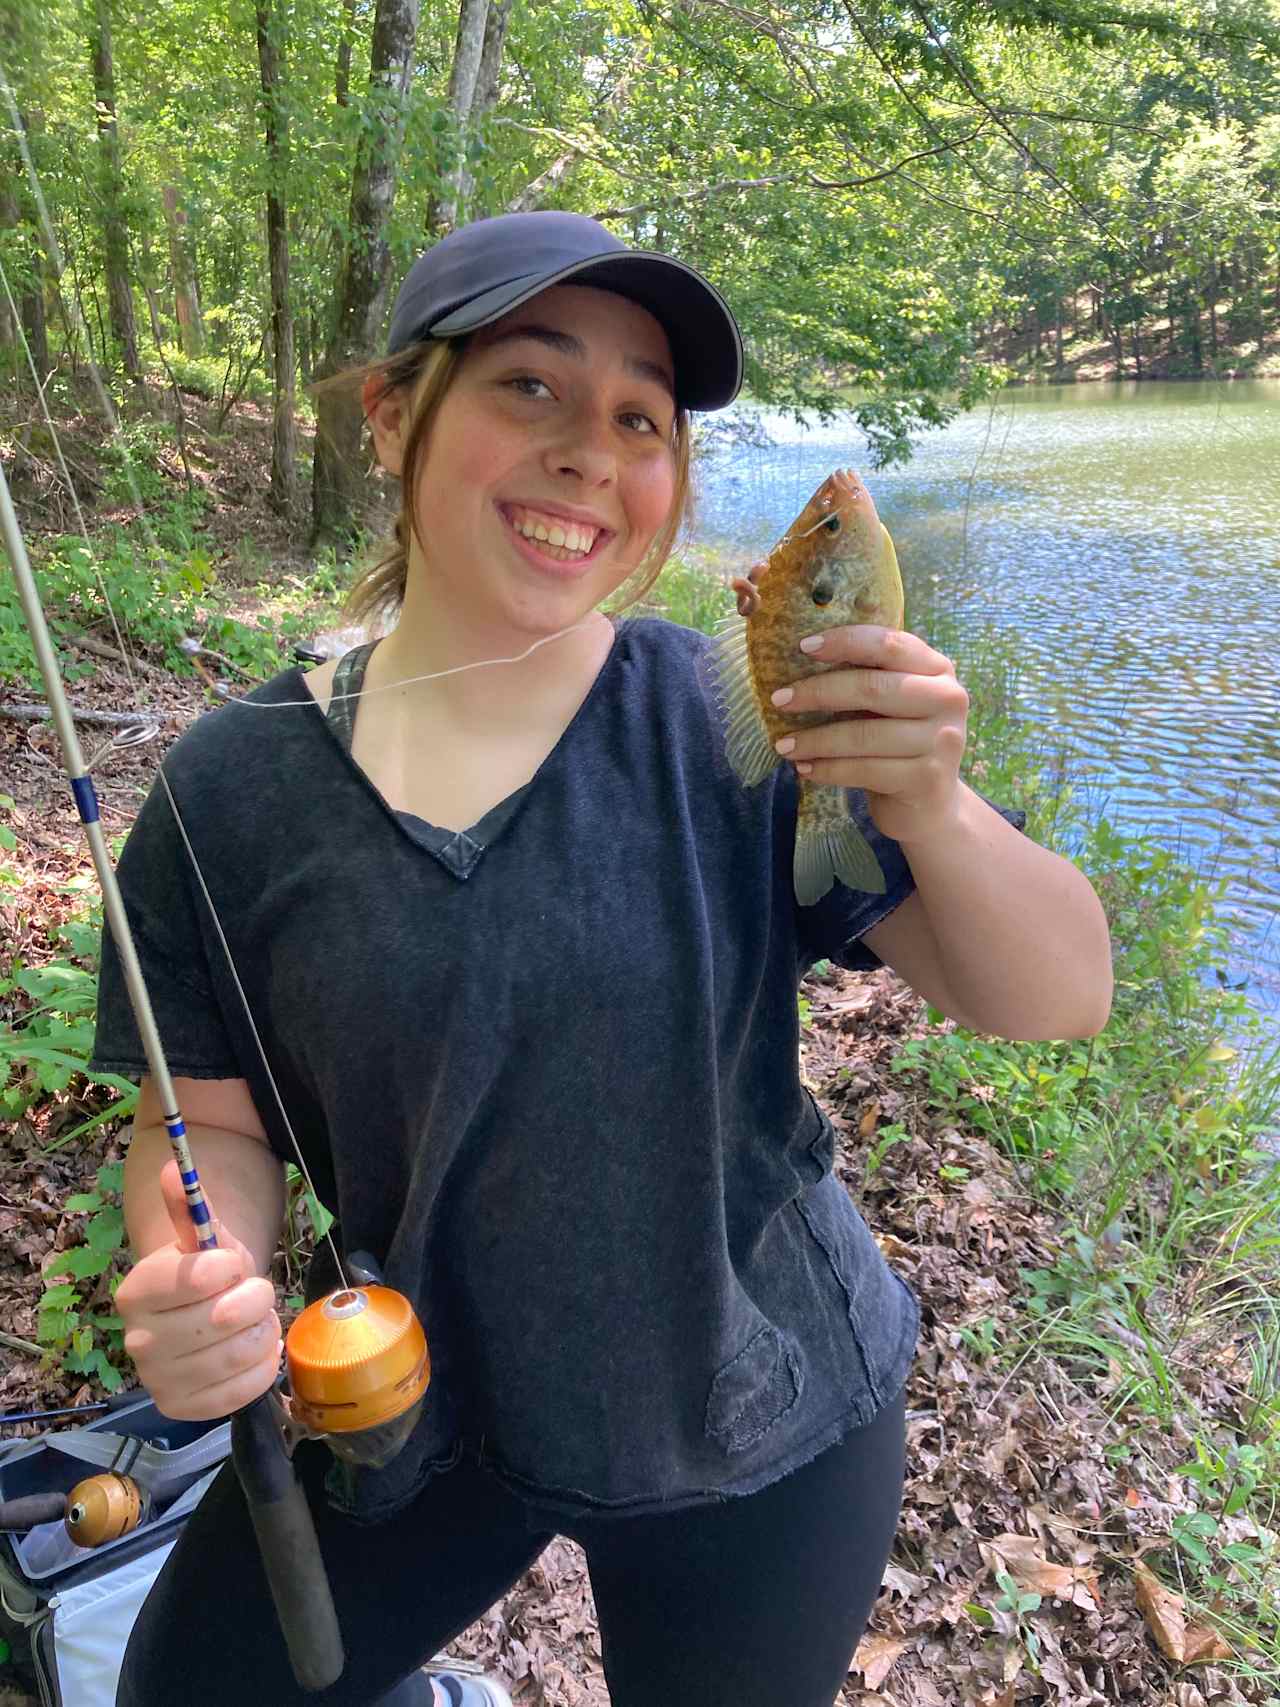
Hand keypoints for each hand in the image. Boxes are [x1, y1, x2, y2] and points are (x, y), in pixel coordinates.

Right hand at [115, 1159, 281, 1420]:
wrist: (200, 1315)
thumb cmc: (206, 1272)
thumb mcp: (203, 1236)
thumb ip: (188, 1203)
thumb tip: (173, 1169)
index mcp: (136, 1292)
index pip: (195, 1277)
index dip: (229, 1266)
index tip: (232, 1264)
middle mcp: (138, 1340)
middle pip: (224, 1318)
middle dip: (255, 1298)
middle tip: (253, 1293)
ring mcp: (159, 1380)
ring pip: (239, 1352)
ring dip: (263, 1330)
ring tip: (254, 1320)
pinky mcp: (185, 1409)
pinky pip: (246, 1389)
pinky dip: (264, 1364)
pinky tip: (255, 1349)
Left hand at [770, 625, 968, 846]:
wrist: (930, 805)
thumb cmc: (898, 744)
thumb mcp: (891, 705)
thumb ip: (866, 679)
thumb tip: (801, 660)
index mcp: (937, 670)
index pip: (889, 644)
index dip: (845, 642)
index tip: (803, 647)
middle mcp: (947, 699)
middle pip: (872, 688)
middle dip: (818, 692)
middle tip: (779, 700)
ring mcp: (942, 740)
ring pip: (864, 734)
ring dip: (815, 740)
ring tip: (783, 745)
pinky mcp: (927, 778)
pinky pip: (865, 769)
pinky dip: (828, 769)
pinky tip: (804, 769)